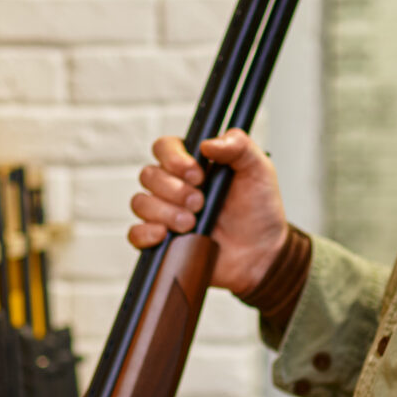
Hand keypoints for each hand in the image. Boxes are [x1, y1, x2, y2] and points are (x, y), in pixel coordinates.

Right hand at [127, 129, 286, 297]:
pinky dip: (146, 233)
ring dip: (165, 212)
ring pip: (141, 203)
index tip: (198, 175)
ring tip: (192, 223)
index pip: (164, 148)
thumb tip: (207, 143)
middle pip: (149, 175)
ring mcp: (165, 213)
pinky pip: (135, 233)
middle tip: (200, 203)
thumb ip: (238, 146)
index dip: (174, 159)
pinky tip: (166, 235)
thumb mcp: (259, 169)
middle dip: (174, 190)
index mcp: (193, 163)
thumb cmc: (259, 209)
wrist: (262, 252)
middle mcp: (174, 185)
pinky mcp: (161, 240)